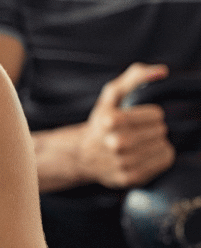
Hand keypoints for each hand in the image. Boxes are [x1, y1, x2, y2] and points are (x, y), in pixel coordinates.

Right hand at [79, 63, 173, 188]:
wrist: (83, 156)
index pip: (156, 115)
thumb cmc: (102, 122)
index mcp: (110, 120)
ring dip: (156, 143)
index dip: (150, 114)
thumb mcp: (112, 96)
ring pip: (164, 146)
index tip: (137, 118)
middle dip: (152, 129)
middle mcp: (116, 143)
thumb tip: (162, 71)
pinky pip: (164, 161)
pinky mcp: (131, 177)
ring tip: (140, 144)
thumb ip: (136, 77)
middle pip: (161, 131)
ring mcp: (123, 162)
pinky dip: (159, 156)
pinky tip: (143, 155)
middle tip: (137, 132)